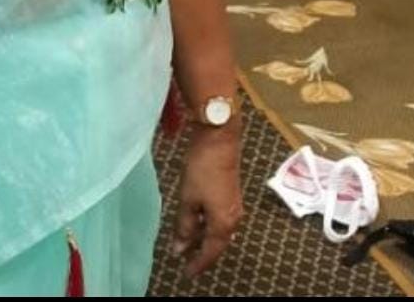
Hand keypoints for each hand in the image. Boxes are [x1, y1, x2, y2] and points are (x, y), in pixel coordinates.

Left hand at [172, 123, 242, 278]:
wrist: (219, 140)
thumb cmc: (202, 169)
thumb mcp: (188, 198)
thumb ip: (184, 225)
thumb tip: (179, 248)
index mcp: (223, 224)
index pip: (210, 252)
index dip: (198, 264)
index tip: (186, 273)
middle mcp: (233, 219)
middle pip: (217, 242)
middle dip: (202, 252)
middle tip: (186, 260)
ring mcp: (234, 206)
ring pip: (218, 230)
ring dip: (203, 237)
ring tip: (187, 242)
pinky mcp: (230, 195)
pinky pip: (219, 218)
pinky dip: (207, 224)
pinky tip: (195, 220)